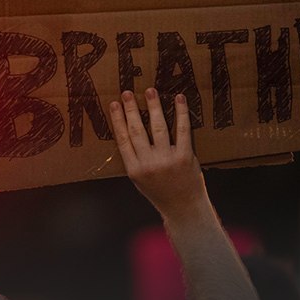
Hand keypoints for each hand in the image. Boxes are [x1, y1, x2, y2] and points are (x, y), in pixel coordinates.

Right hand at [108, 87, 207, 218]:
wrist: (183, 208)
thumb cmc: (160, 193)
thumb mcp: (139, 181)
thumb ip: (133, 159)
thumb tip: (126, 132)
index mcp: (134, 170)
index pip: (123, 139)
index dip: (117, 120)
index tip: (113, 104)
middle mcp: (149, 164)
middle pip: (137, 130)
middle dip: (131, 109)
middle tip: (127, 93)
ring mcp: (167, 159)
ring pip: (158, 127)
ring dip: (153, 106)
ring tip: (149, 91)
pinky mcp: (185, 156)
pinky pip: (182, 130)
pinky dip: (181, 113)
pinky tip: (178, 99)